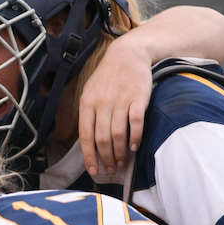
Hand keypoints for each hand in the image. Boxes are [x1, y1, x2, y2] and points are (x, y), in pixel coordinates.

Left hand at [77, 36, 149, 174]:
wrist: (128, 54)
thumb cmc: (108, 77)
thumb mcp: (90, 92)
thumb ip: (89, 114)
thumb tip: (88, 140)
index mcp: (87, 104)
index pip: (85, 136)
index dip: (89, 156)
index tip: (94, 170)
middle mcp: (101, 104)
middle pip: (102, 139)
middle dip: (106, 158)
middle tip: (112, 169)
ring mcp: (120, 101)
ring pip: (117, 134)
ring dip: (120, 152)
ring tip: (123, 162)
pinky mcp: (138, 98)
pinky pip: (135, 123)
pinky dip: (135, 137)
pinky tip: (135, 147)